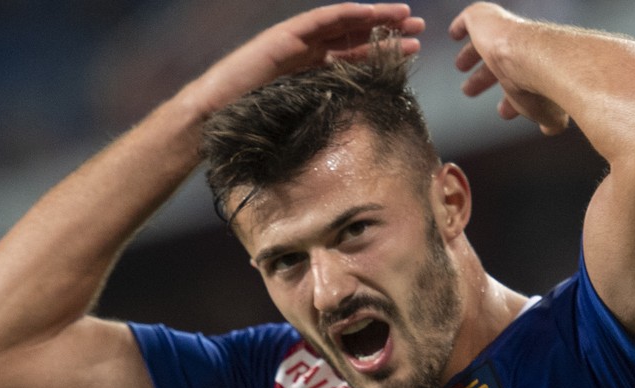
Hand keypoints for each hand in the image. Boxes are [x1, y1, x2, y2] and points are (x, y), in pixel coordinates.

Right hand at [190, 3, 424, 111]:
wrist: (215, 118)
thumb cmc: (251, 128)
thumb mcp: (300, 120)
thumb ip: (326, 114)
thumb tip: (362, 129)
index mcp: (312, 72)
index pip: (355, 57)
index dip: (384, 50)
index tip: (412, 50)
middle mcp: (307, 53)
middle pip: (355, 37)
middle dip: (388, 31)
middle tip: (420, 29)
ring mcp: (295, 42)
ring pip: (343, 24)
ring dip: (375, 19)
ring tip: (406, 18)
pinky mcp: (284, 37)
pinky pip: (320, 21)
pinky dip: (345, 15)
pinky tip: (369, 12)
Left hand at [450, 2, 569, 134]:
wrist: (538, 59)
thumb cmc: (544, 88)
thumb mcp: (549, 112)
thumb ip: (549, 120)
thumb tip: (549, 129)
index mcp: (535, 70)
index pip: (520, 83)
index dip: (512, 98)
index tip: (504, 111)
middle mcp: (520, 50)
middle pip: (499, 62)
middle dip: (484, 79)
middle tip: (468, 90)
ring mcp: (503, 33)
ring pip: (484, 43)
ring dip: (471, 55)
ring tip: (460, 67)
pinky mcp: (485, 20)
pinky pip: (471, 19)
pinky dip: (462, 26)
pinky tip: (455, 33)